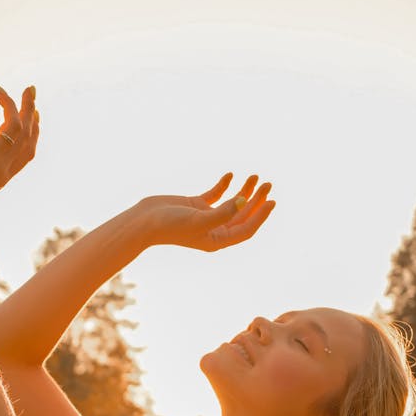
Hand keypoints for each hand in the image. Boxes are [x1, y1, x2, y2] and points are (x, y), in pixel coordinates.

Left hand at [0, 85, 38, 213]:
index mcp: (3, 179)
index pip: (28, 153)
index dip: (34, 132)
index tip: (34, 114)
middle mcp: (3, 168)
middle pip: (27, 136)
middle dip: (31, 111)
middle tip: (30, 90)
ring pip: (15, 125)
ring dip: (13, 103)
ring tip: (3, 88)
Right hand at [138, 173, 275, 250]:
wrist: (143, 221)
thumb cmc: (170, 225)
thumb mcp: (199, 219)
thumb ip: (223, 211)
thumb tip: (244, 200)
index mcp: (218, 240)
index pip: (246, 229)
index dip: (260, 216)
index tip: (272, 201)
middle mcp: (214, 230)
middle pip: (242, 215)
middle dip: (256, 200)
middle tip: (267, 184)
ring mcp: (206, 217)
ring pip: (232, 204)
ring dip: (244, 191)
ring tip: (255, 177)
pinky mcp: (196, 205)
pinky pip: (216, 194)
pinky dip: (224, 185)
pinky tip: (231, 175)